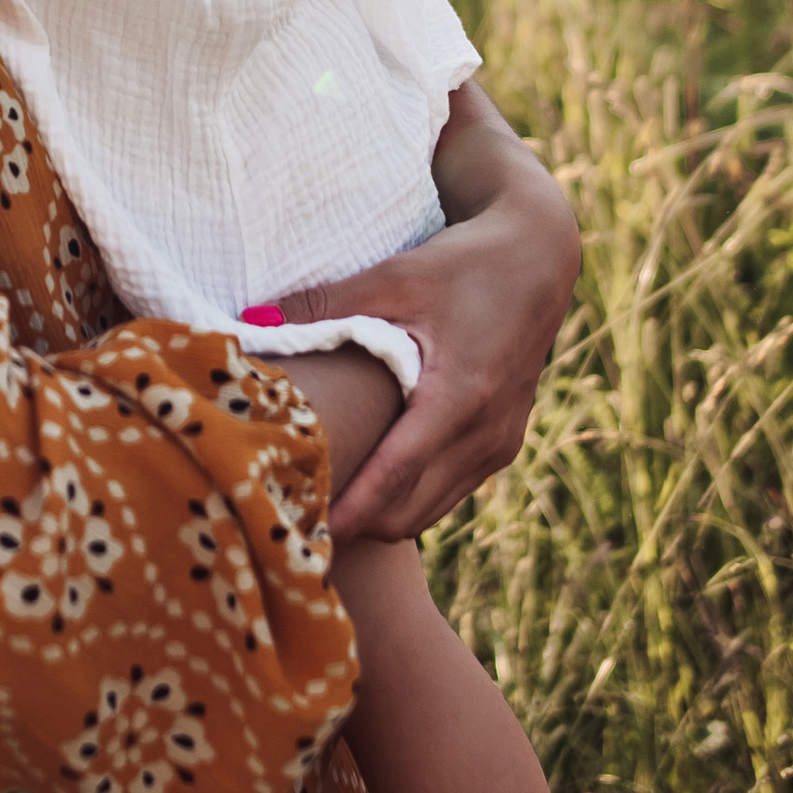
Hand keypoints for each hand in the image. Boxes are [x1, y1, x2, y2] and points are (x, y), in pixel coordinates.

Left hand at [277, 84, 578, 544]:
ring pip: (429, 510)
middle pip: (409, 511)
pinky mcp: (502, 444)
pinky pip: (447, 492)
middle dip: (355, 523)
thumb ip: (323, 305)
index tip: (303, 533)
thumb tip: (252, 321)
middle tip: (296, 516)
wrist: (539, 260)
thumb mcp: (394, 277)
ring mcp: (499, 445)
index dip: (348, 510)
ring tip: (322, 504)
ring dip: (380, 516)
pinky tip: (366, 482)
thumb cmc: (465, 264)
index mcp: (462, 397)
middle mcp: (486, 433)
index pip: (396, 477)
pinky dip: (407, 499)